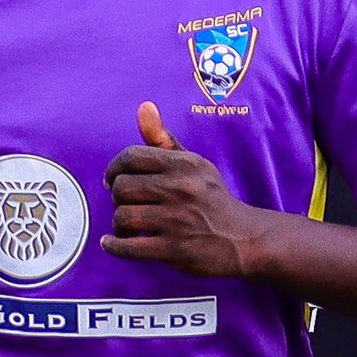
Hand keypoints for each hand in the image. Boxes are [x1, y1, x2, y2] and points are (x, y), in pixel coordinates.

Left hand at [105, 102, 261, 277]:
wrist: (244, 239)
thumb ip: (164, 139)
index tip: (113, 179)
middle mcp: (180, 189)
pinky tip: (112, 243)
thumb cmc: (212, 199)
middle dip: (117, 198)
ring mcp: (177, 221)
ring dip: (118, 224)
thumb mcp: (195, 164)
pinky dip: (115, 246)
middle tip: (125, 204)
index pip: (131, 156)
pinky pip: (130, 247)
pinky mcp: (175, 249)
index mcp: (184, 165)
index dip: (114, 168)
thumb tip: (144, 106)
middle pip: (122, 188)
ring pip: (124, 217)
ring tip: (126, 226)